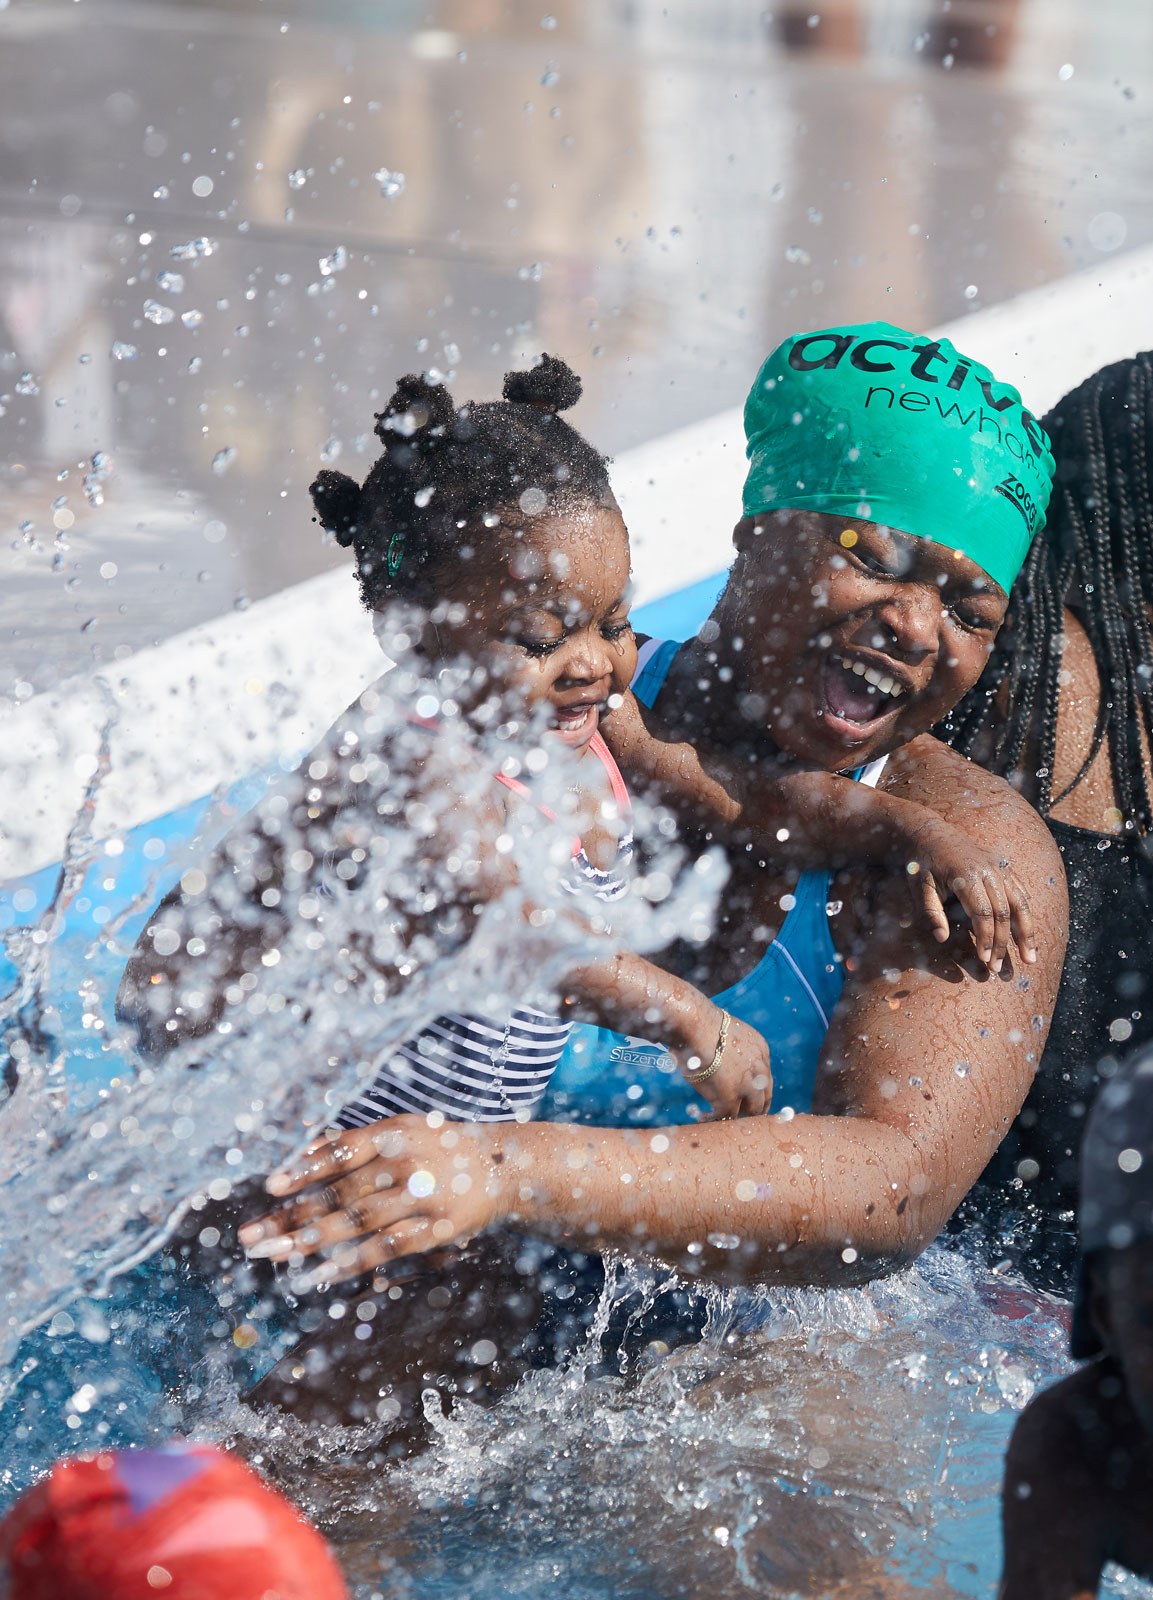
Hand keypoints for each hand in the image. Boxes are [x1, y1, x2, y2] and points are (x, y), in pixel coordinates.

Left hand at [237, 1115, 510, 1285]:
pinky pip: (388, 1247)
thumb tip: (303, 1147)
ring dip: (312, 1241)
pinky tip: (322, 1273)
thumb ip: (355, 1142)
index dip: (304, 1168)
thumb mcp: (402, 1131)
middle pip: (340, 1192)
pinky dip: (353, 1261)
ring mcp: (422, 1197)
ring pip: (358, 1222)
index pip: (340, 1151)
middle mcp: (406, 1163)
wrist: (504, 1165)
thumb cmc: (439, 1146)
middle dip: (292, 1215)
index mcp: (394, 1133)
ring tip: (275, 1256)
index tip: (270, 1186)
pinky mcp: (437, 1229)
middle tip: (252, 1236)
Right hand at [676, 1006, 771, 1118]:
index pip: (765, 1076)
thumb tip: (714, 1054)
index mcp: (760, 1050)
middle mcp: (759, 1068)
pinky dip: (714, 1119)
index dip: (756, 1088)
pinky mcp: (729, 1097)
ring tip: (722, 1119)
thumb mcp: (726, 1033)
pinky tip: (702, 1118)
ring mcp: (746, 1084)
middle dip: (754, 1108)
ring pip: (751, 1110)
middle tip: (741, 1116)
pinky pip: (726, 1117)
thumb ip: (728, 1048)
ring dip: (738, 1117)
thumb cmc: (699, 1023)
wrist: (694, 1024)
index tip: (747, 1096)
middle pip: (764, 1096)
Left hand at [901, 815, 1035, 974]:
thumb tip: (942, 939)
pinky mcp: (1003, 865)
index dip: (986, 939)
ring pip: (1020, 902)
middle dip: (1003, 943)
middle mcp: (987, 869)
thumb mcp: (918, 888)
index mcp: (965, 875)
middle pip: (1004, 912)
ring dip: (1026, 933)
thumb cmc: (921, 864)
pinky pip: (1020, 891)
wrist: (929, 833)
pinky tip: (1029, 933)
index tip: (985, 961)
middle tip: (999, 969)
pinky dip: (1026, 913)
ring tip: (1029, 958)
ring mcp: (998, 866)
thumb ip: (930, 913)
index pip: (983, 914)